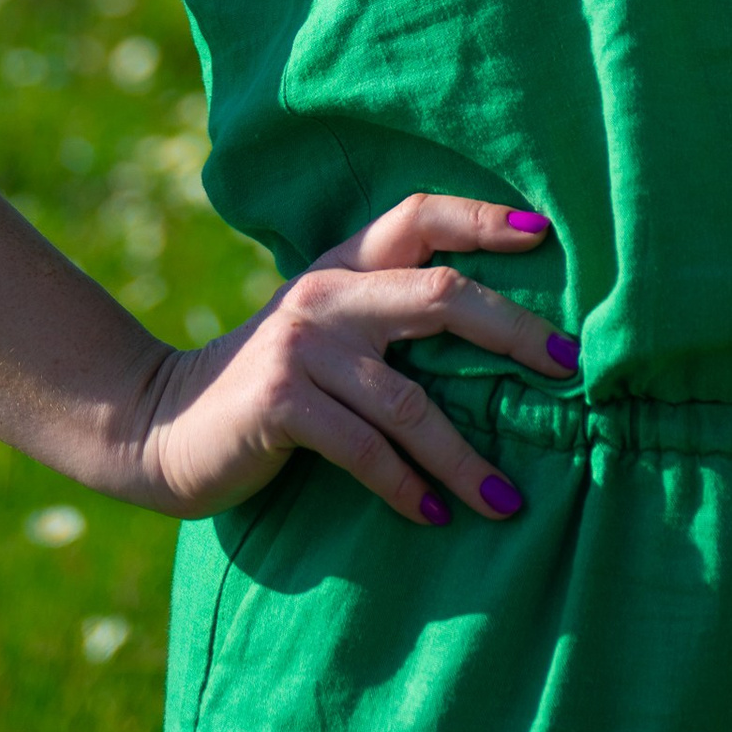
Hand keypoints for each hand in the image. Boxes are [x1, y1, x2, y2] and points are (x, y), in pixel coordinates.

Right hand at [121, 195, 578, 528]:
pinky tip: (434, 515)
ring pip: (410, 401)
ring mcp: (302, 346)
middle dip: (512, 331)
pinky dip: (406, 486)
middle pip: (438, 295)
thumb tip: (496, 340)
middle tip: (569, 368)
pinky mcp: (281, 402)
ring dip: (465, 458)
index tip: (547, 235)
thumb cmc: (269, 387)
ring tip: (506, 500)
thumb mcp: (324, 332)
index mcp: (341, 265)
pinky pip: (365, 449)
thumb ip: (385, 320)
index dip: (482, 219)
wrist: (162, 423)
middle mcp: (326, 293)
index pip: (418, 216)